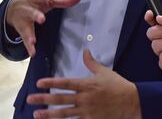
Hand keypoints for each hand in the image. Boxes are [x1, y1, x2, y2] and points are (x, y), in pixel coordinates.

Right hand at [6, 0, 79, 56]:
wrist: (12, 8)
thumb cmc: (34, 2)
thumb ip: (62, 0)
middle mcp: (29, 10)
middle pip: (32, 13)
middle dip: (36, 16)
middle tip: (42, 19)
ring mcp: (25, 22)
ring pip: (27, 28)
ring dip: (30, 35)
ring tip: (33, 41)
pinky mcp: (23, 31)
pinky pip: (25, 40)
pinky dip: (29, 47)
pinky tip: (32, 53)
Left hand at [26, 49, 141, 118]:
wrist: (131, 102)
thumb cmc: (117, 85)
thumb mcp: (104, 71)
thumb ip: (91, 63)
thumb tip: (85, 50)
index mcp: (86, 84)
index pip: (65, 83)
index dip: (51, 83)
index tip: (39, 83)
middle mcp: (84, 98)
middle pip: (60, 99)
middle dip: (44, 99)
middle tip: (30, 99)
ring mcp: (86, 112)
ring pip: (64, 114)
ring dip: (49, 114)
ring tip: (37, 114)